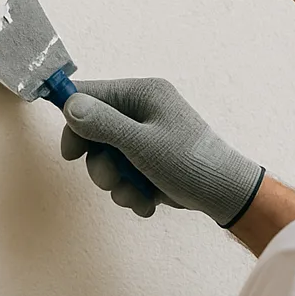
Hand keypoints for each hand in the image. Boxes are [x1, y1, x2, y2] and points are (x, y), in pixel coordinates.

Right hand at [61, 78, 264, 226]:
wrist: (225, 195)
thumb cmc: (188, 162)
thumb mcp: (141, 143)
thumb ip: (103, 124)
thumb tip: (69, 104)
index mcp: (143, 94)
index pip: (91, 95)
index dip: (74, 121)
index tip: (71, 153)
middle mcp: (143, 110)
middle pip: (95, 132)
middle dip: (101, 164)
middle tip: (111, 180)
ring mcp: (147, 137)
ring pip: (109, 159)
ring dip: (118, 183)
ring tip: (137, 195)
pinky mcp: (151, 161)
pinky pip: (125, 173)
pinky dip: (132, 191)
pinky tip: (147, 202)